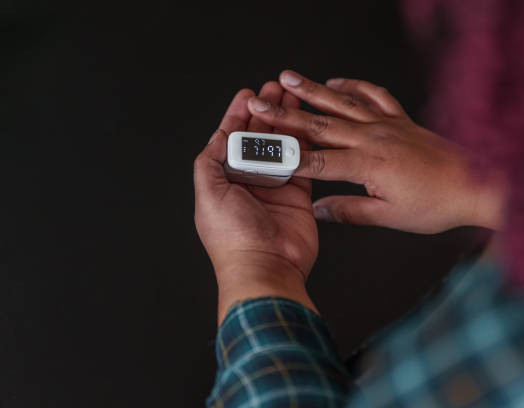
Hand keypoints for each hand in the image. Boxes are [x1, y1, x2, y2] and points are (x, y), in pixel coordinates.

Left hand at [194, 82, 317, 323]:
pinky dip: (304, 145)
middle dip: (265, 112)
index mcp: (224, 180)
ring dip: (286, 122)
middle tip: (274, 89)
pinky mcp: (298, 195)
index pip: (230, 139)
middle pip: (258, 138)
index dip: (237, 115)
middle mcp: (249, 182)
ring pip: (281, 147)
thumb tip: (218, 136)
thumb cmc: (233, 237)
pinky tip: (307, 126)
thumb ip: (209, 161)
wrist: (266, 267)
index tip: (246, 95)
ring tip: (293, 98)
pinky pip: (302, 164)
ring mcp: (274, 187)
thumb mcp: (208, 194)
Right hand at [245, 70, 506, 233]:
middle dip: (286, 114)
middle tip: (261, 102)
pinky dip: (354, 85)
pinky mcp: (401, 119)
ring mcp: (388, 124)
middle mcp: (373, 137)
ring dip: (313, 90)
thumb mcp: (390, 216)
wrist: (478, 184)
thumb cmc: (436, 204)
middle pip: (321, 124)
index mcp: (367, 164)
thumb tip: (318, 210)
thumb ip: (350, 211)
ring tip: (289, 79)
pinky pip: (374, 95)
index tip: (261, 147)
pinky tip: (338, 81)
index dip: (286, 154)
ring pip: (343, 103)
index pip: (317, 159)